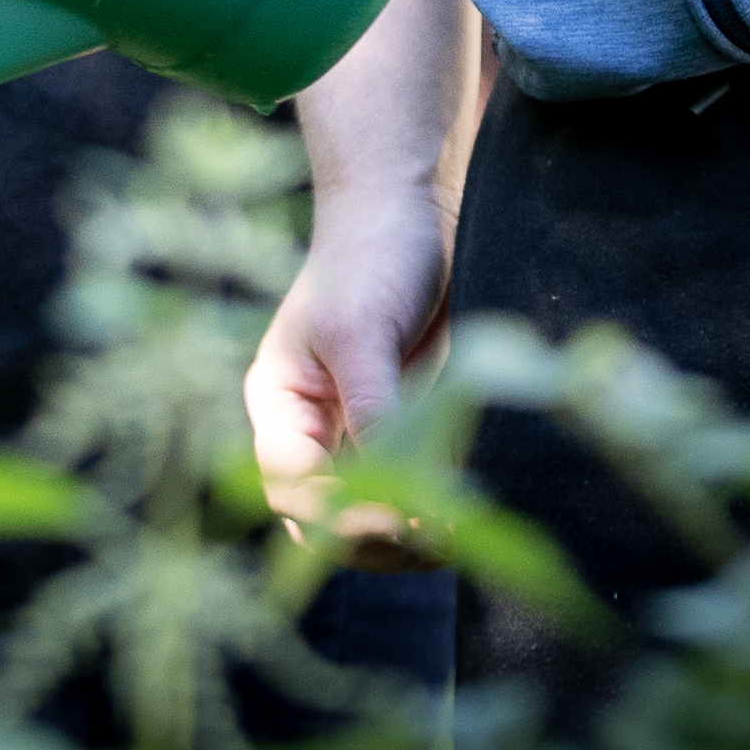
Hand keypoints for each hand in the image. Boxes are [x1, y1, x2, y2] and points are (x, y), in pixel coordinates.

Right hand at [247, 178, 455, 554]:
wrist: (415, 210)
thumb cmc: (370, 257)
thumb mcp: (360, 334)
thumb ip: (372, 412)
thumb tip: (396, 499)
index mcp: (281, 407)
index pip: (292, 488)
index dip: (336, 516)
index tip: (394, 520)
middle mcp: (316, 432)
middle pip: (327, 521)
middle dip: (373, 539)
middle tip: (432, 539)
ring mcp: (363, 436)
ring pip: (373, 519)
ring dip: (410, 538)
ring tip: (456, 535)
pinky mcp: (410, 432)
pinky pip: (417, 493)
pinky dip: (438, 512)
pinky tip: (468, 515)